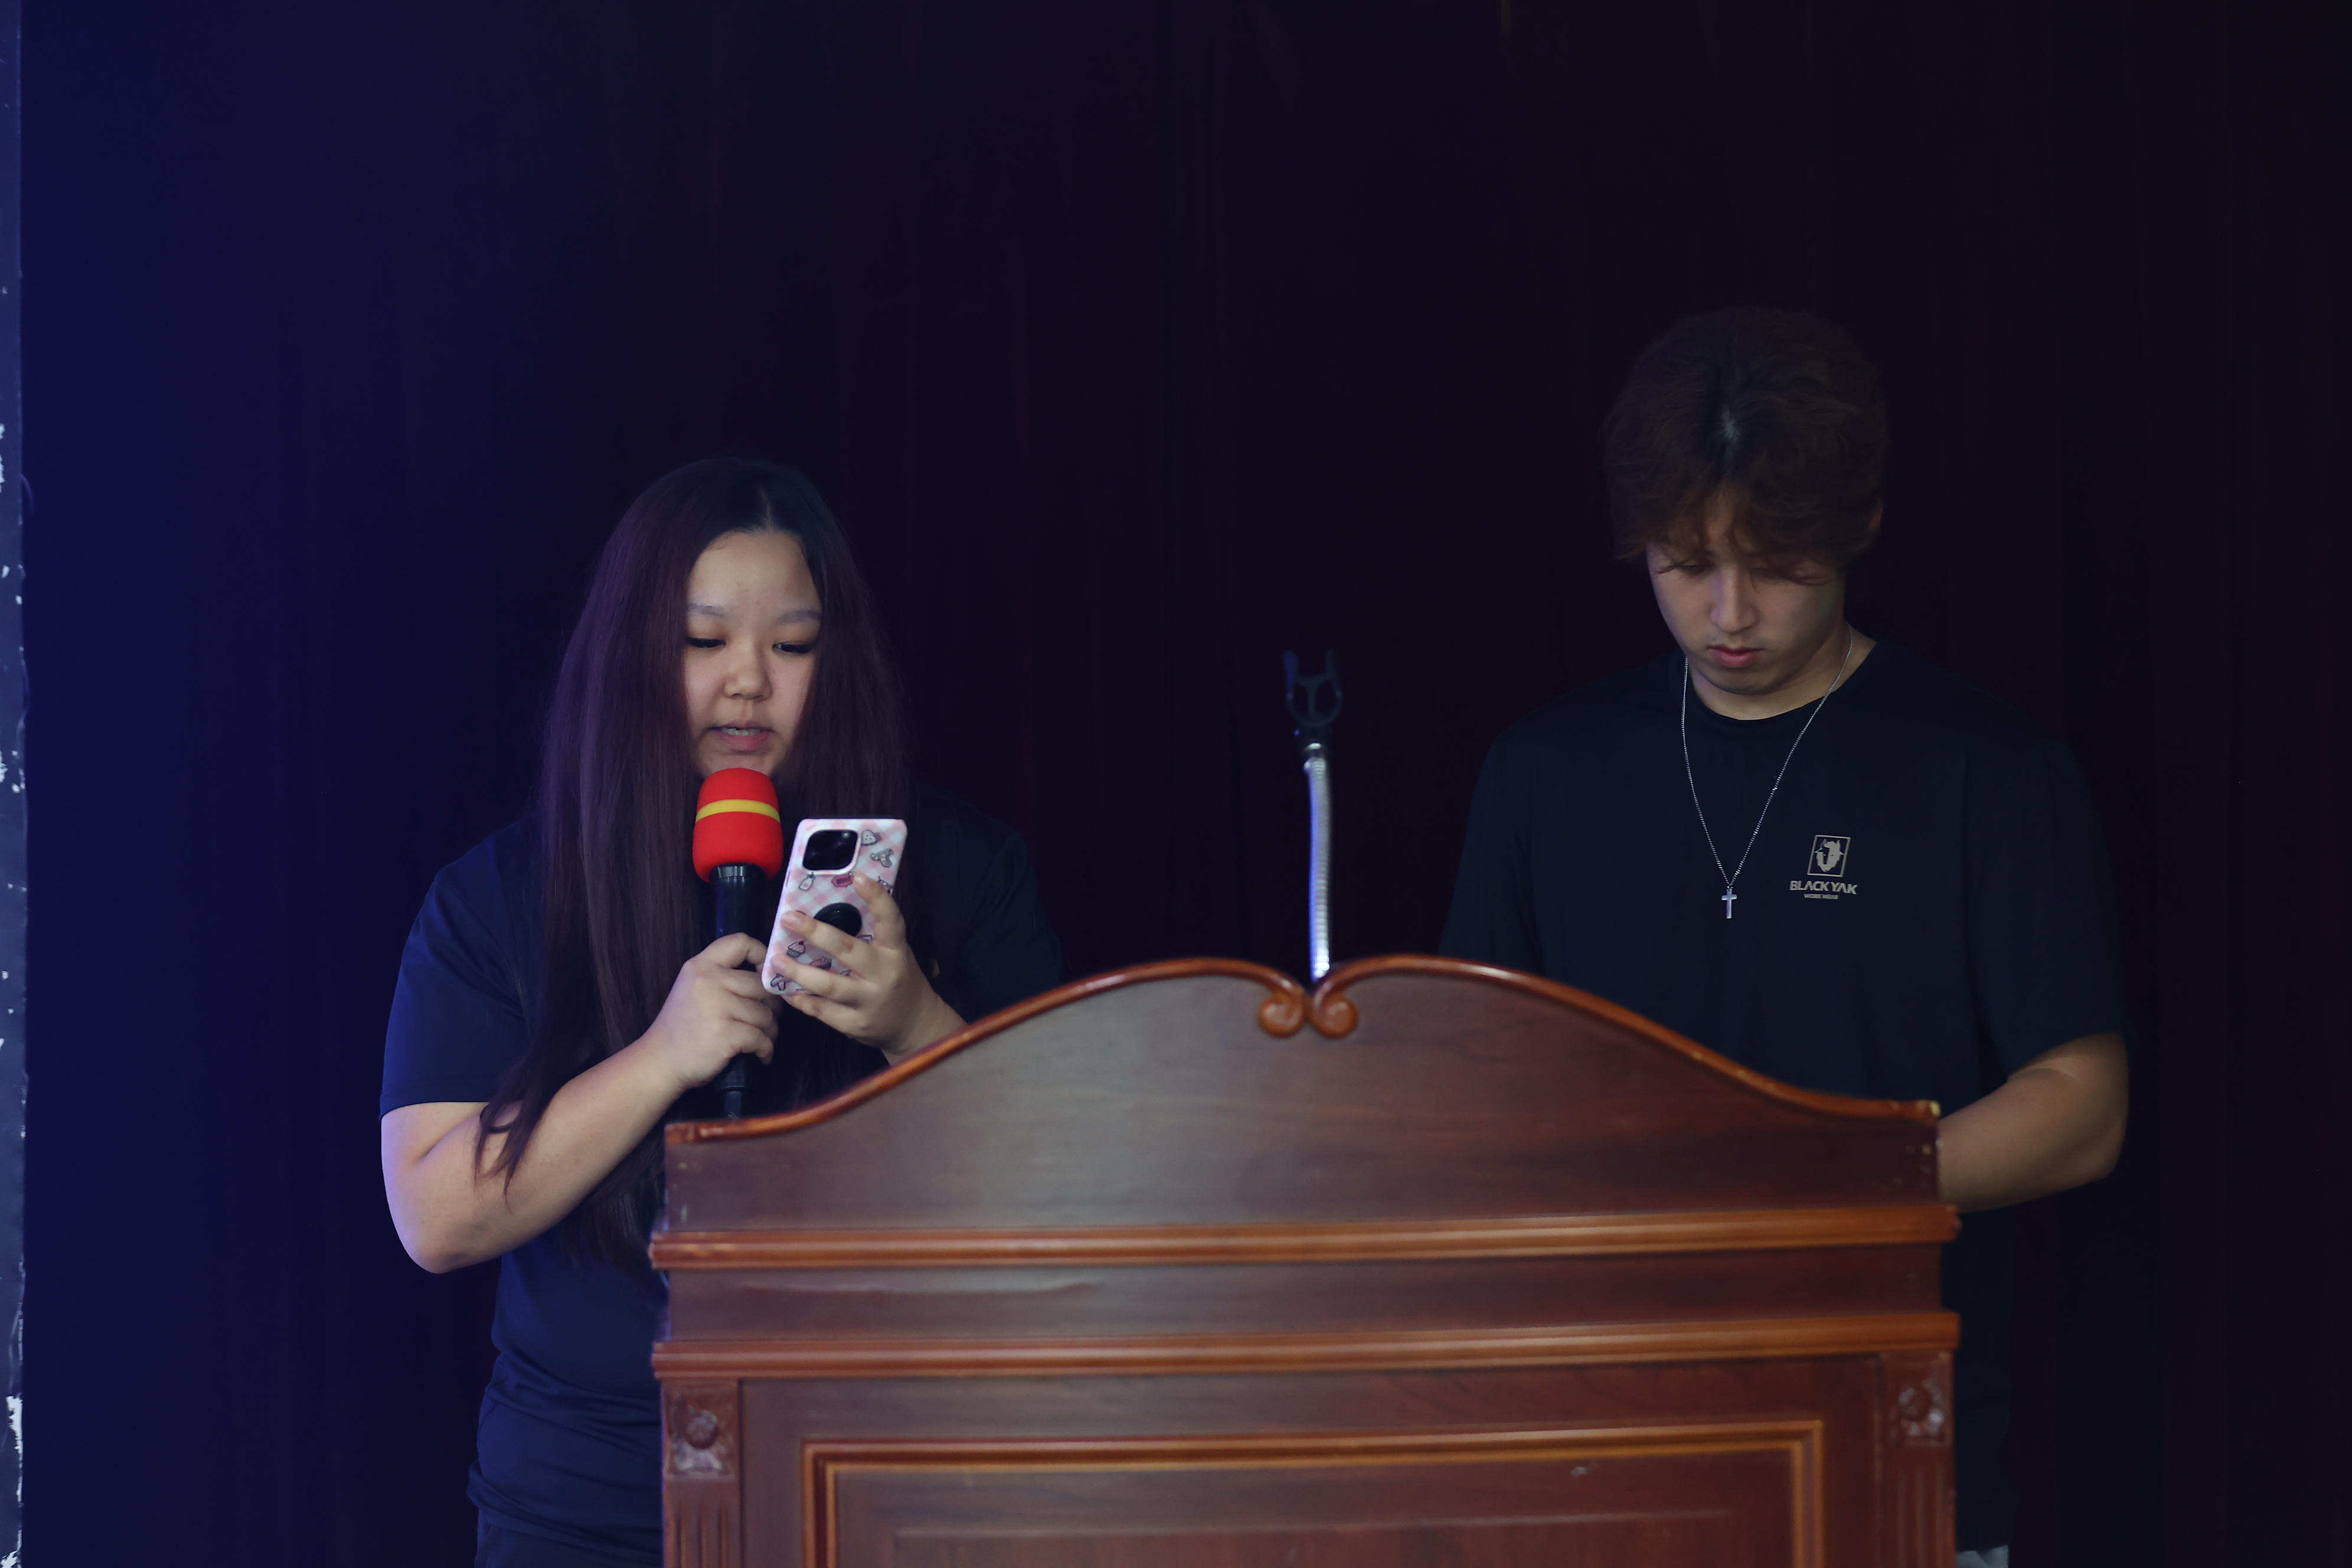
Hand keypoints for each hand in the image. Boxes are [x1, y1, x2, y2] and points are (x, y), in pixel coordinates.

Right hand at [637, 933, 779, 1094]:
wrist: (659, 1062)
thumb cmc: (681, 1027)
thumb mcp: (692, 989)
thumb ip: (722, 976)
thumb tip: (767, 978)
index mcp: (701, 966)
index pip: (740, 942)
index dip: (762, 954)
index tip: (767, 975)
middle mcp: (709, 981)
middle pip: (761, 985)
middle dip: (772, 1005)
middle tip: (768, 1020)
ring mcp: (718, 1007)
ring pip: (765, 1014)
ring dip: (771, 1030)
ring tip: (763, 1039)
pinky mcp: (727, 1034)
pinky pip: (761, 1038)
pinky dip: (766, 1049)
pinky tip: (761, 1055)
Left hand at [772, 873, 963, 1060]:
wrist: (915, 1025)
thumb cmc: (899, 979)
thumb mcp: (895, 954)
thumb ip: (871, 937)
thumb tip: (832, 909)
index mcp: (896, 951)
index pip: (891, 920)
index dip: (876, 897)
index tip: (858, 877)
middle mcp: (883, 974)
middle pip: (847, 950)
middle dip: (814, 932)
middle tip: (788, 918)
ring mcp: (868, 1001)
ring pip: (828, 985)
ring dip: (799, 972)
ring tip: (777, 960)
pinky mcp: (854, 1024)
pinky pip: (822, 1011)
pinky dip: (802, 1000)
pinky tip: (786, 990)